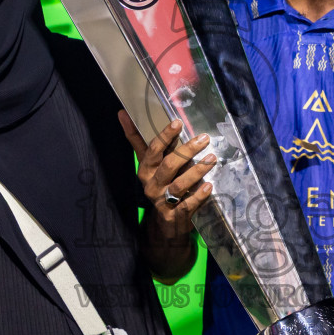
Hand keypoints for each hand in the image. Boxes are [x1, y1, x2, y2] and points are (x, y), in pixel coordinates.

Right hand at [119, 112, 214, 239]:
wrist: (166, 221)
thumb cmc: (160, 183)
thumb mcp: (148, 162)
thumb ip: (137, 139)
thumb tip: (122, 113)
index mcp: (145, 169)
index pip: (153, 150)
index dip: (165, 136)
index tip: (178, 122)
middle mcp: (151, 184)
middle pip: (169, 165)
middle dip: (187, 150)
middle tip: (204, 139)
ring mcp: (162, 201)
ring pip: (179, 185)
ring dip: (196, 171)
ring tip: (212, 159)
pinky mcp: (174, 215)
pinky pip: (187, 205)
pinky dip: (198, 196)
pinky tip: (209, 186)